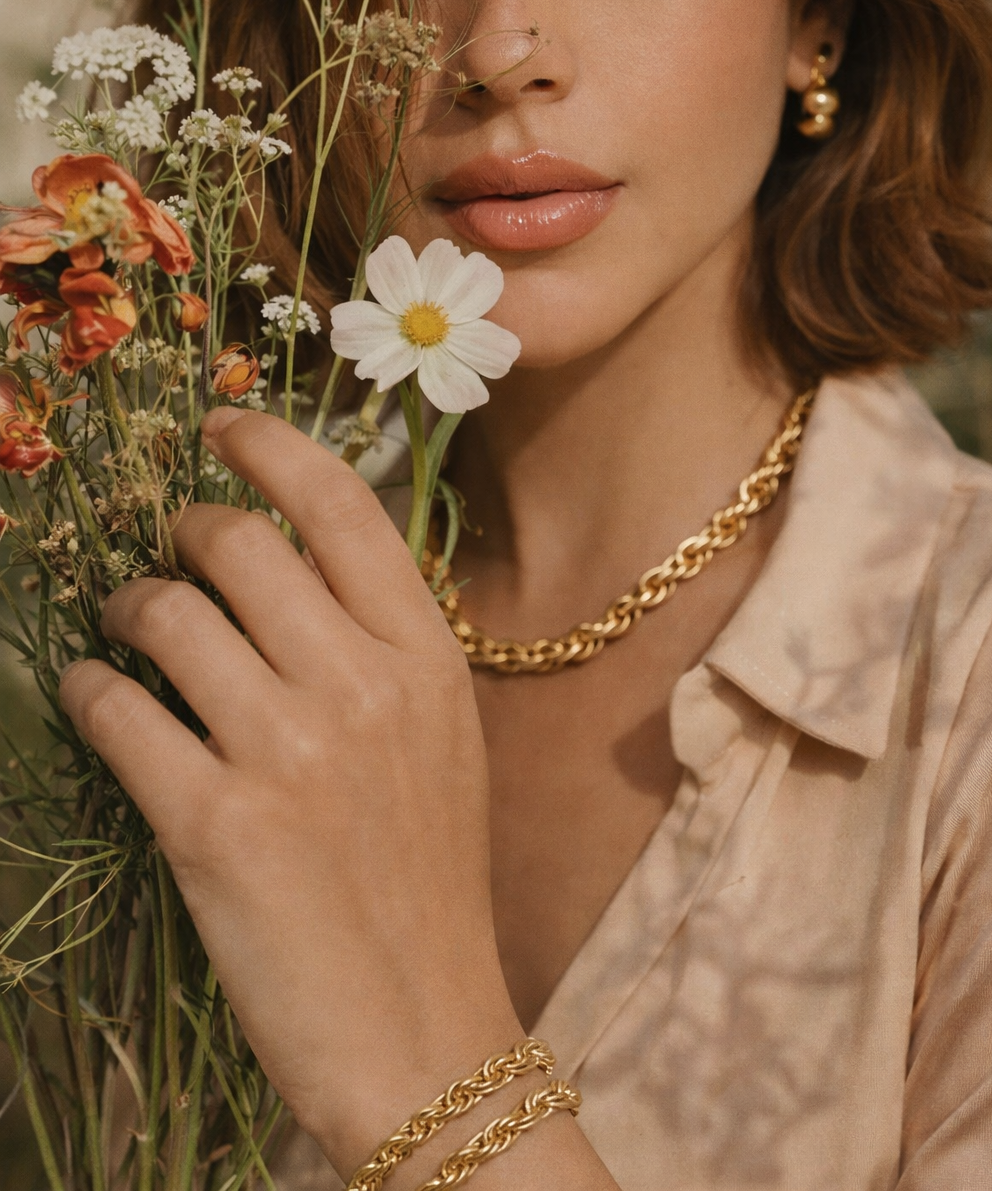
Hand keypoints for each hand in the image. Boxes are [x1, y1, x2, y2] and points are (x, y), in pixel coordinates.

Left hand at [60, 407, 523, 1171]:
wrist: (423, 1027)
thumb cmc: (428, 879)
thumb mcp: (439, 738)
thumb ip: (382, 644)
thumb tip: (293, 561)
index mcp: (425, 656)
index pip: (341, 505)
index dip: (268, 446)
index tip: (220, 427)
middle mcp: (361, 684)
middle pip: (241, 542)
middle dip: (183, 531)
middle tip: (166, 552)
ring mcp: (288, 751)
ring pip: (169, 614)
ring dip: (126, 608)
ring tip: (124, 626)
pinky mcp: (215, 824)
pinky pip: (120, 713)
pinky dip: (91, 691)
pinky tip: (94, 697)